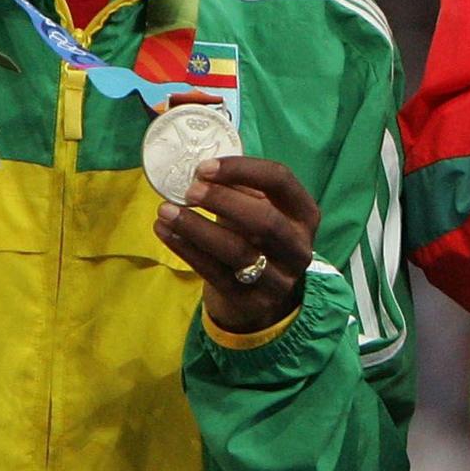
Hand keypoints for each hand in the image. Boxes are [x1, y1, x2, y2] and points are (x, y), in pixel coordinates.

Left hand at [155, 156, 322, 336]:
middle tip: (188, 192)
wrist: (259, 297)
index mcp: (304, 214)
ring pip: (238, 251)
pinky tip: (166, 233)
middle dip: (223, 201)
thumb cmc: (255, 240)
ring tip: (165, 212)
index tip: (203, 168)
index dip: (242, 169)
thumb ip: (240, 190)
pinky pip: (216, 273)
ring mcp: (279, 279)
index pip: (281, 181)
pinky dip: (187, 250)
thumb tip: (201, 171)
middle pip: (265, 220)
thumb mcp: (259, 211)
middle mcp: (299, 247)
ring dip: (197, 228)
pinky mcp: (253, 302)